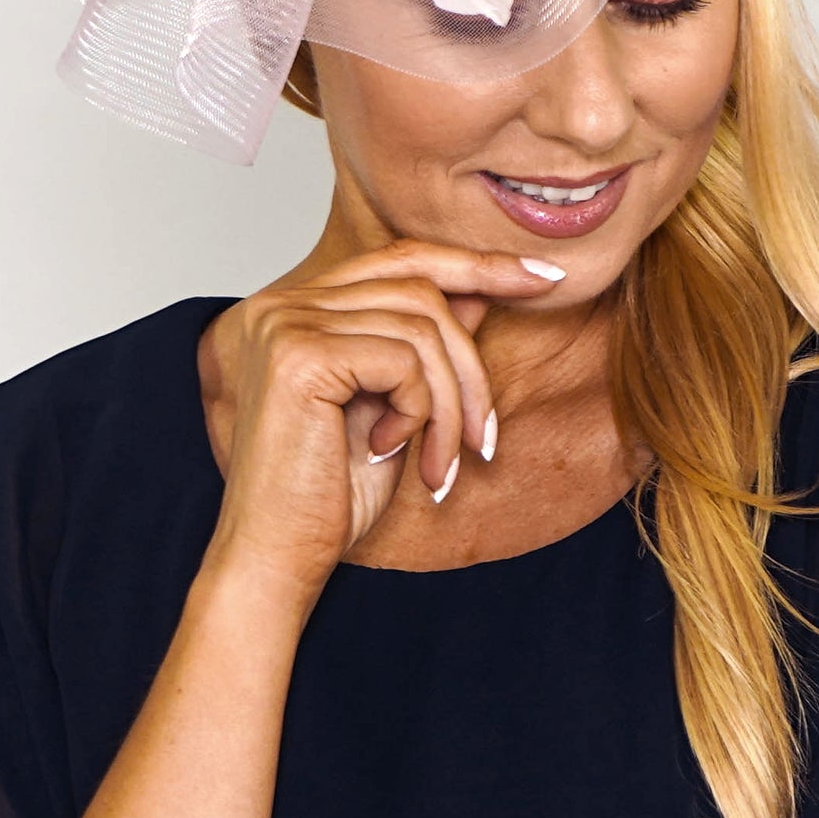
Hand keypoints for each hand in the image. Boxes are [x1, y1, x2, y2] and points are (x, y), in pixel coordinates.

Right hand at [196, 239, 563, 601]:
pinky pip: (404, 361)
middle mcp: (284, 304)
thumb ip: (422, 345)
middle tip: (483, 438)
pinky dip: (420, 412)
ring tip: (441, 464)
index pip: (400, 258)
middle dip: (470, 367)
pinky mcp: (299, 356)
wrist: (276, 559)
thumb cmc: (328, 495)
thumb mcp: (395, 407)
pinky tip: (393, 453)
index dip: (475, 263)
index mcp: (299, 308)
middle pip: (421, 290)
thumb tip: (481, 289)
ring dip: (450, 404)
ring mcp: (287, 324)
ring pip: (421, 329)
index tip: (542, 278)